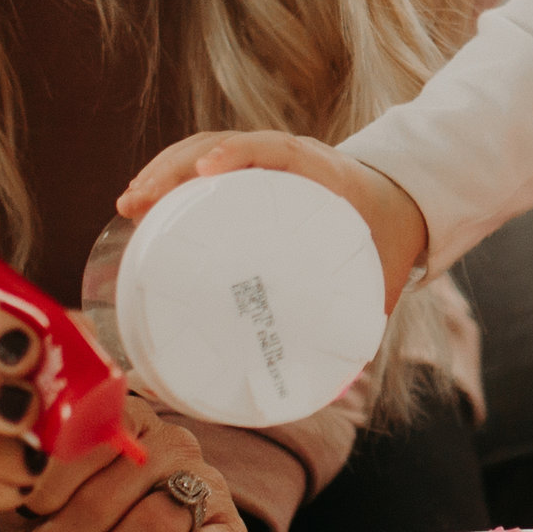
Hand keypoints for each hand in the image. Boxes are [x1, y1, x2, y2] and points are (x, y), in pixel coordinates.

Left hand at [13, 387, 247, 531]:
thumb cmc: (67, 522)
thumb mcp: (40, 496)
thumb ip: (24, 482)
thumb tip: (6, 483)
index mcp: (125, 419)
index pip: (91, 434)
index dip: (52, 478)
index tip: (27, 510)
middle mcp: (173, 444)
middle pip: (115, 491)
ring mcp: (207, 487)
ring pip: (154, 525)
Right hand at [119, 130, 430, 307]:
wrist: (404, 205)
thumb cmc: (388, 244)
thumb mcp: (381, 278)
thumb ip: (361, 321)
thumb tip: (338, 385)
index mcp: (329, 175)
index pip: (281, 150)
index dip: (242, 153)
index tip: (206, 171)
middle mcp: (293, 159)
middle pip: (228, 146)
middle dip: (175, 168)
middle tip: (137, 202)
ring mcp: (269, 161)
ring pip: (209, 150)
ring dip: (163, 170)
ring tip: (128, 204)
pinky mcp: (252, 173)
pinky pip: (208, 164)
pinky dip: (173, 178)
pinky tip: (143, 205)